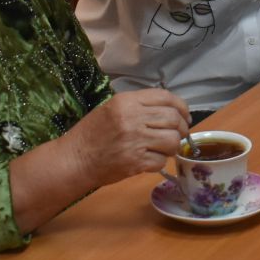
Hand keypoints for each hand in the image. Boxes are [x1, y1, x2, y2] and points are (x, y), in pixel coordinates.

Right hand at [66, 89, 191, 188]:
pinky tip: (149, 160)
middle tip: (178, 134)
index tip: (185, 116)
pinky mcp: (136, 162)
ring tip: (163, 148)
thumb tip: (171, 110)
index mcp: (126, 101)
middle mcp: (132, 118)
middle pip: (173, 118)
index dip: (181, 107)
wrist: (75, 159)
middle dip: (181, 128)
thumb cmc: (92, 133)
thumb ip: (139, 106)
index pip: (165, 97)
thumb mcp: (112, 108)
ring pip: (172, 140)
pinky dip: (160, 162)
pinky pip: (162, 160)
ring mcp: (135, 141)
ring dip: (172, 146)